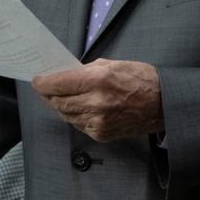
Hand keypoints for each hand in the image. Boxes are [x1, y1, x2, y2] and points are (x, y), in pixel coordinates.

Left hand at [32, 58, 163, 141]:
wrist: (163, 104)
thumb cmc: (140, 79)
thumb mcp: (112, 65)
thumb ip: (85, 71)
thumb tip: (65, 77)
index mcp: (98, 80)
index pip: (58, 83)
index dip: (43, 82)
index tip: (36, 80)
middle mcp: (96, 103)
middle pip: (58, 102)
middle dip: (49, 95)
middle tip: (44, 88)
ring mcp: (98, 122)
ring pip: (66, 115)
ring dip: (59, 106)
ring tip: (58, 97)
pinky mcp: (102, 135)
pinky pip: (78, 125)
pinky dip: (74, 116)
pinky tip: (76, 108)